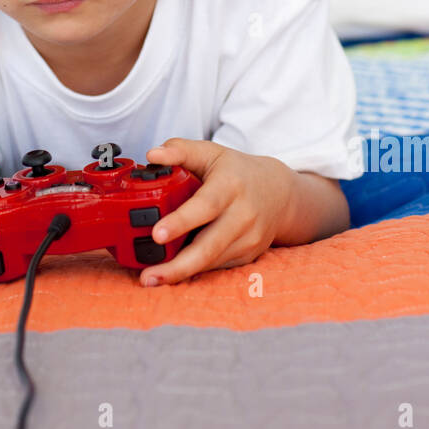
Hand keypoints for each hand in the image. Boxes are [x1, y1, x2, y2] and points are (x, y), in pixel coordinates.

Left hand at [138, 138, 296, 286]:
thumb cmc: (238, 172)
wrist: (279, 193)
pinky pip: (217, 266)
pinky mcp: (248, 255)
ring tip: (151, 278)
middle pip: (209, 246)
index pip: (206, 205)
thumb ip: (180, 150)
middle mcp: (243, 215)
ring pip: (212, 261)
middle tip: (148, 276)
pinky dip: (195, 271)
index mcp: (230, 185)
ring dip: (181, 273)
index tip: (157, 234)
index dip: (181, 221)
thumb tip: (152, 154)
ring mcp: (248, 238)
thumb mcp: (211, 152)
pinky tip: (174, 273)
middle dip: (178, 265)